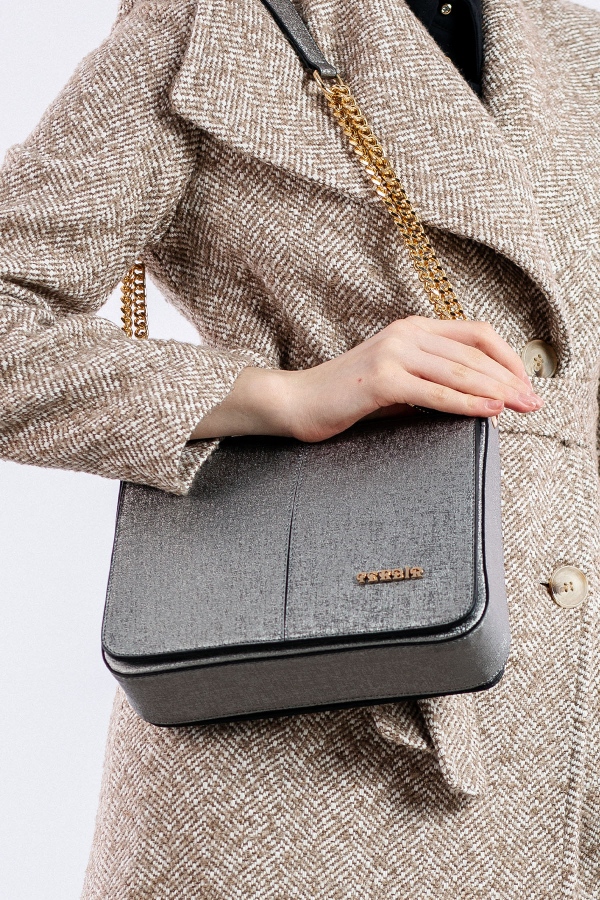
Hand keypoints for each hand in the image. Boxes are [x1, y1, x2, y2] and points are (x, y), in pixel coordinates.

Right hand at [190, 317, 542, 441]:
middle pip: (473, 352)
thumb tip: (477, 399)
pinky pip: (434, 392)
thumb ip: (430, 381)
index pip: (474, 333)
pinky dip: (466, 403)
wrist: (295, 403)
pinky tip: (488, 412)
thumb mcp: (395, 383)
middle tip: (533, 401)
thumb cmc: (344, 398)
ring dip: (496, 391)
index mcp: (411, 328)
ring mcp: (392, 353)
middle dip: (510, 378)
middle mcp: (405, 333)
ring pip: (459, 371)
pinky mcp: (380, 380)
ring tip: (520, 407)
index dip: (507, 356)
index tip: (525, 383)